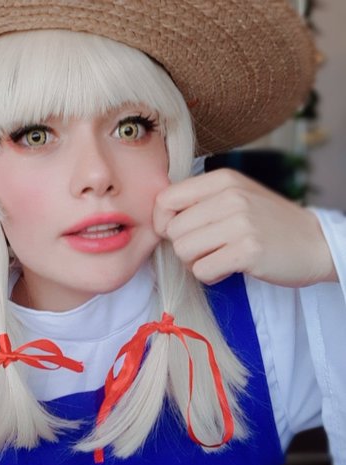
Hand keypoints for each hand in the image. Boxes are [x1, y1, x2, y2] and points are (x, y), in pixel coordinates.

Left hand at [153, 168, 336, 286]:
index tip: (179, 234)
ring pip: (184, 251)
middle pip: (172, 231)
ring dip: (197, 263)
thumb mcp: (235, 197)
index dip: (163, 222)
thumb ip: (199, 201)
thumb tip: (158, 218)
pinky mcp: (248, 251)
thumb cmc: (267, 224)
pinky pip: (202, 270)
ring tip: (220, 257)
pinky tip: (229, 268)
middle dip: (184, 248)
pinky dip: (211, 276)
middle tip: (208, 250)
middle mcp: (230, 196)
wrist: (314, 243)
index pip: (165, 199)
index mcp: (223, 179)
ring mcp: (240, 223)